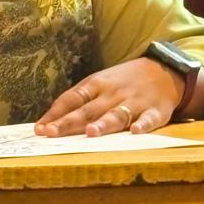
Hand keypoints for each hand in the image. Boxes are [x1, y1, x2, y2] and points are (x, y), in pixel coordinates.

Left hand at [34, 58, 184, 137]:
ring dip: (103, 123)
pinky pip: (149, 119)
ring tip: (90, 133)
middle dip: (69, 122)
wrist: (163, 69)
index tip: (40, 129)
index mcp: (96, 84)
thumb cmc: (122, 82)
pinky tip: (135, 131)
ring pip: (116, 114)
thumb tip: (48, 123)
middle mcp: (113, 93)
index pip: (72, 99)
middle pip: (88, 110)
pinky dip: (143, 125)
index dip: (55, 114)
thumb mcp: (99, 84)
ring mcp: (134, 101)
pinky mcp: (156, 111)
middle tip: (52, 134)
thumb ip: (77, 103)